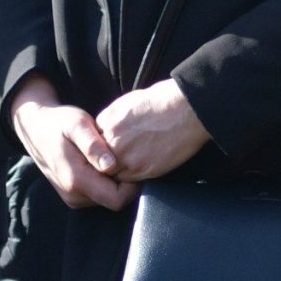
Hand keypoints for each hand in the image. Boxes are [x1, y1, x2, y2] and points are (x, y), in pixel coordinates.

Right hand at [8, 77, 125, 208]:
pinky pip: (99, 195)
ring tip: (112, 157)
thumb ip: (92, 145)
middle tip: (126, 157)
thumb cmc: (59, 122)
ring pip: (108, 199)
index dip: (133, 185)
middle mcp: (74, 195)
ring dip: (115, 182)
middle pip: (115, 201)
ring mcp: (73, 198)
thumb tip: (111, 166)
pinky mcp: (73, 196)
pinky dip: (105, 182)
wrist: (36, 129)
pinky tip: (103, 163)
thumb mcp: (77, 124)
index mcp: (76, 180)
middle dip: (126, 182)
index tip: (135, 163)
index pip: (117, 199)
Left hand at [95, 80, 210, 185]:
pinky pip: (129, 181)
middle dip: (110, 160)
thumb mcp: (128, 102)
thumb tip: (109, 129)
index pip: (95, 143)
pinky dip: (135, 176)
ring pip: (113, 173)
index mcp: (107, 122)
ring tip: (137, 160)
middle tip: (126, 156)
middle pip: (100, 161)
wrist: (186, 109)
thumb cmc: (162, 100)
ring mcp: (126, 157)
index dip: (105, 146)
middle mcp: (112, 141)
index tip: (116, 145)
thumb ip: (113, 119)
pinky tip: (146, 164)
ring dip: (122, 170)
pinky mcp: (142, 170)